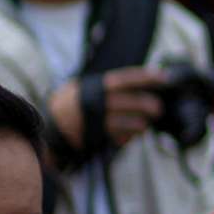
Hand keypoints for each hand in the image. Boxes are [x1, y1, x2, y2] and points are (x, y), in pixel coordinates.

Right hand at [47, 67, 168, 153]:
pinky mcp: (94, 136)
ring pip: (126, 122)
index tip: (163, 76)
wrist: (50, 125)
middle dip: (147, 104)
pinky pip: (118, 137)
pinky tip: (130, 135)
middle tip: (158, 108)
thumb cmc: (72, 103)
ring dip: (140, 124)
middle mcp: (95, 102)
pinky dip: (127, 137)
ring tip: (144, 124)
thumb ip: (106, 85)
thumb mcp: (84, 86)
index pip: (124, 79)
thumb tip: (137, 81)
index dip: (145, 77)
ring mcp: (94, 121)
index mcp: (95, 86)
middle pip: (129, 102)